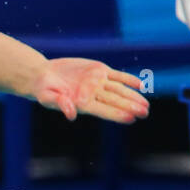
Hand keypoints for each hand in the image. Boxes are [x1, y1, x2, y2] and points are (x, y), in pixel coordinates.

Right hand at [32, 58, 148, 122]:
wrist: (43, 75)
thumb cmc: (43, 90)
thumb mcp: (47, 97)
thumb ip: (60, 104)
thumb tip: (71, 115)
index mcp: (82, 104)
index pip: (103, 110)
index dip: (117, 114)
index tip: (131, 118)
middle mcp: (93, 95)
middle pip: (115, 101)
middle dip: (131, 107)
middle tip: (145, 113)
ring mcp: (97, 83)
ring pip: (119, 90)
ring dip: (133, 97)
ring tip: (146, 105)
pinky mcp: (99, 70)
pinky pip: (118, 76)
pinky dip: (129, 80)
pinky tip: (141, 85)